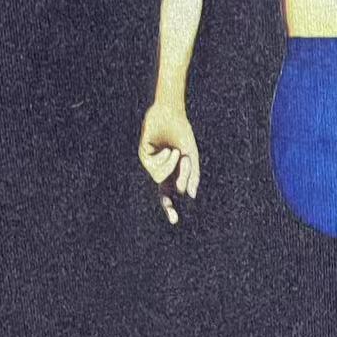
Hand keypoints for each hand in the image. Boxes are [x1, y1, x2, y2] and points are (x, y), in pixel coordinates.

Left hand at [138, 101, 199, 224]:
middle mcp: (159, 170)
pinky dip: (166, 161)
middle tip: (174, 219)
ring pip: (161, 179)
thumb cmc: (182, 134)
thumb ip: (192, 175)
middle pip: (162, 194)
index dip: (170, 207)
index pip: (169, 194)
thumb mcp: (191, 156)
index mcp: (170, 172)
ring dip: (173, 167)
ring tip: (175, 152)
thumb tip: (191, 195)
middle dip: (168, 207)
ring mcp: (150, 164)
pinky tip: (167, 150)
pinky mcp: (144, 157)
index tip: (174, 221)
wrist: (171, 115)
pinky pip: (156, 170)